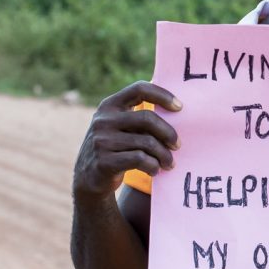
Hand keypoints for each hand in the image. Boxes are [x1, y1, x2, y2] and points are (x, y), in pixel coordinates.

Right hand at [73, 81, 181, 197]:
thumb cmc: (115, 148)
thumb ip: (138, 116)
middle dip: (168, 133)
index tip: (179, 107)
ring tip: (169, 163)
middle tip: (178, 145)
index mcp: (109, 105)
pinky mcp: (104, 161)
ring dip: (164, 155)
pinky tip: (155, 170)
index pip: (139, 89)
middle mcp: (103, 120)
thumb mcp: (119, 126)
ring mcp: (102, 141)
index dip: (162, 95)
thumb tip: (177, 107)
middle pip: (147, 118)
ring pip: (147, 142)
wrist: (89, 179)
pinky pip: (140, 159)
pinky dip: (153, 166)